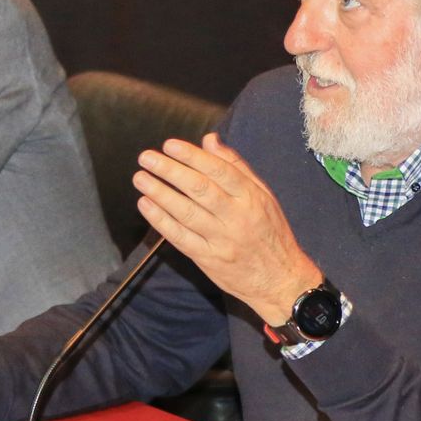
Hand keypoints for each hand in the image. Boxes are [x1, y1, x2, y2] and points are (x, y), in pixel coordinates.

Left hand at [132, 132, 320, 325]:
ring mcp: (221, 240)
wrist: (280, 280)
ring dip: (160, 194)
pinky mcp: (208, 259)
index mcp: (252, 198)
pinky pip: (180, 237)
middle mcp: (237, 217)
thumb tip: (209, 140)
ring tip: (141, 178)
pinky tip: (146, 205)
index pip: (220, 171)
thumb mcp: (263, 196)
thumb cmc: (270, 232)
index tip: (169, 145)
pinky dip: (161, 220)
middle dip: (170, 171)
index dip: (193, 156)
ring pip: (187, 213)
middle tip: (147, 158)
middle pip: (200, 189)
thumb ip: (236, 166)